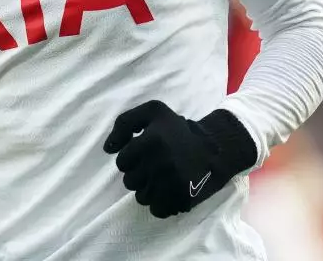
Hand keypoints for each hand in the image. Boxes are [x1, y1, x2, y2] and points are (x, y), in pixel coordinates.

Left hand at [103, 100, 256, 218]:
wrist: (215, 147)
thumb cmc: (178, 129)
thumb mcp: (152, 112)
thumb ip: (124, 123)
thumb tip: (108, 148)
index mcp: (152, 140)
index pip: (121, 162)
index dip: (130, 158)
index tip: (143, 154)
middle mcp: (161, 163)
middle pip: (129, 182)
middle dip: (138, 174)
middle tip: (153, 165)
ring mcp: (172, 183)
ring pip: (141, 197)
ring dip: (147, 189)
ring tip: (161, 177)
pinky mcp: (182, 199)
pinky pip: (157, 210)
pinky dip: (159, 203)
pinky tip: (168, 190)